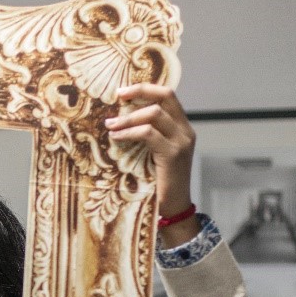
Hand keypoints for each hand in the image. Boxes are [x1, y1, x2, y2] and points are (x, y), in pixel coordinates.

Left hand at [106, 83, 197, 244]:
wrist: (173, 208)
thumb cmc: (156, 182)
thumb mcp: (151, 154)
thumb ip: (144, 136)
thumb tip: (117, 121)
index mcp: (181, 127)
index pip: (168, 96)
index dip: (146, 88)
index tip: (122, 91)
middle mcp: (185, 130)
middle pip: (166, 96)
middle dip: (139, 91)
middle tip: (116, 97)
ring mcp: (181, 141)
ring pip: (154, 114)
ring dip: (127, 117)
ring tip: (110, 125)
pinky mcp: (173, 154)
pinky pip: (148, 134)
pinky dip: (129, 133)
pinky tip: (116, 137)